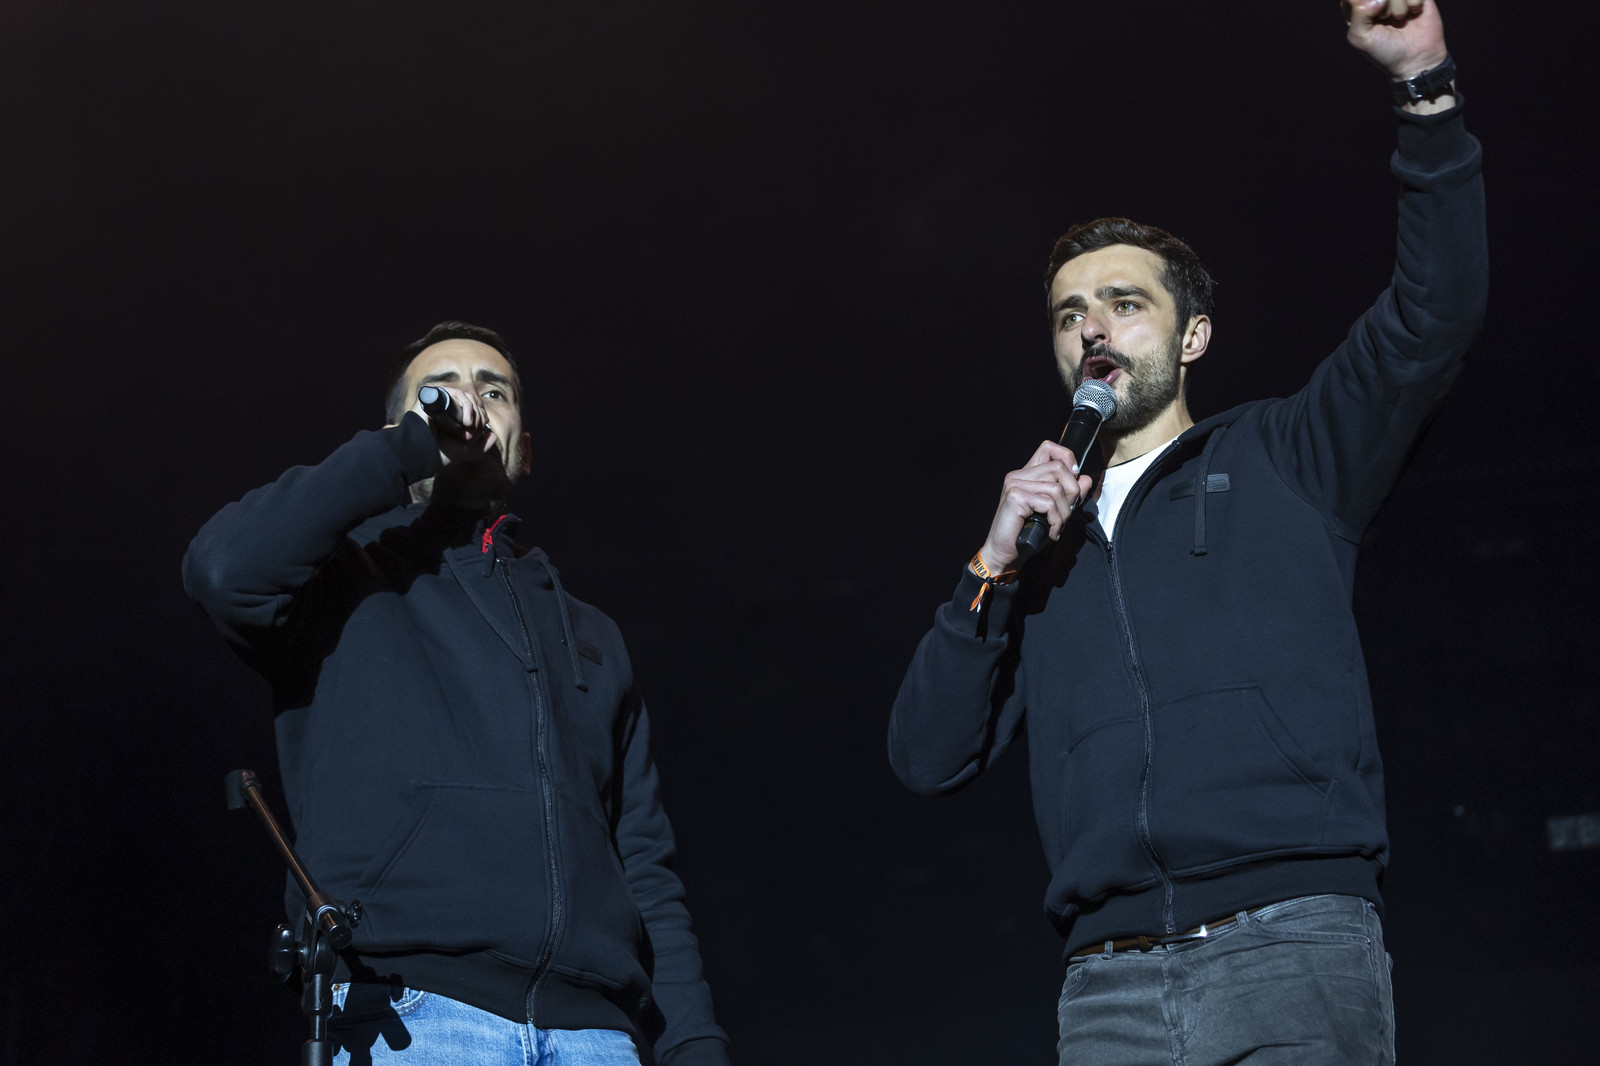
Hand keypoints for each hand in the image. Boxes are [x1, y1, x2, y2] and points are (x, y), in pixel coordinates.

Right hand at [412, 385, 498, 469]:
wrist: (423, 453)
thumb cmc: (442, 454)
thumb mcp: (467, 452)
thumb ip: (482, 446)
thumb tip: (493, 435)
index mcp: (454, 417)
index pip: (474, 408)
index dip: (482, 415)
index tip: (480, 429)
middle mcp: (447, 407)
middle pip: (472, 400)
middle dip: (478, 415)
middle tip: (473, 430)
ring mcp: (440, 400)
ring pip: (465, 396)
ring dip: (473, 411)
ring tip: (469, 426)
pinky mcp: (433, 396)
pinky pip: (455, 393)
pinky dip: (465, 405)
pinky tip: (466, 420)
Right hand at [978, 441, 1093, 570]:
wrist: (1006, 555)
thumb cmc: (1028, 534)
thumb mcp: (1055, 512)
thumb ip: (1069, 494)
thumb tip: (1085, 478)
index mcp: (1026, 475)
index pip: (1048, 448)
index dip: (1066, 457)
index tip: (1073, 477)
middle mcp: (1018, 476)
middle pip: (1059, 468)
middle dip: (1071, 492)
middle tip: (1065, 514)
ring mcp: (1015, 484)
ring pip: (1056, 488)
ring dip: (1064, 512)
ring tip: (1057, 527)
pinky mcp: (1015, 497)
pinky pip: (1049, 503)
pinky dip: (1056, 521)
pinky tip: (1051, 533)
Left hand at [1344, 0, 1448, 80]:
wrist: (1416, 58)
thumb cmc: (1384, 50)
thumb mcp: (1360, 37)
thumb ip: (1358, 13)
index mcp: (1356, 5)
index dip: (1366, 6)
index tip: (1374, 21)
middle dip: (1383, 5)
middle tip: (1386, 19)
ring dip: (1399, 7)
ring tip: (1400, 19)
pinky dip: (1414, 2)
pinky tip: (1413, 13)